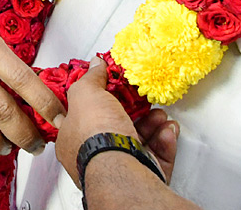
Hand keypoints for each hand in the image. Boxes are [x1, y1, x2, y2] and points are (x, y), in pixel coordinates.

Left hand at [55, 58, 178, 184]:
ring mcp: (119, 167)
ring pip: (138, 143)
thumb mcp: (86, 94)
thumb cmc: (96, 132)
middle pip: (113, 129)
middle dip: (132, 112)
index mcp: (71, 139)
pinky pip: (157, 157)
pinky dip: (165, 141)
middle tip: (141, 100)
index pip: (80, 118)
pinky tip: (168, 129)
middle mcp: (93, 155)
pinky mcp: (144, 175)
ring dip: (152, 124)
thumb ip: (91, 78)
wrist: (122, 166)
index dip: (95, 102)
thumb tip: (95, 65)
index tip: (112, 91)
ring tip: (159, 113)